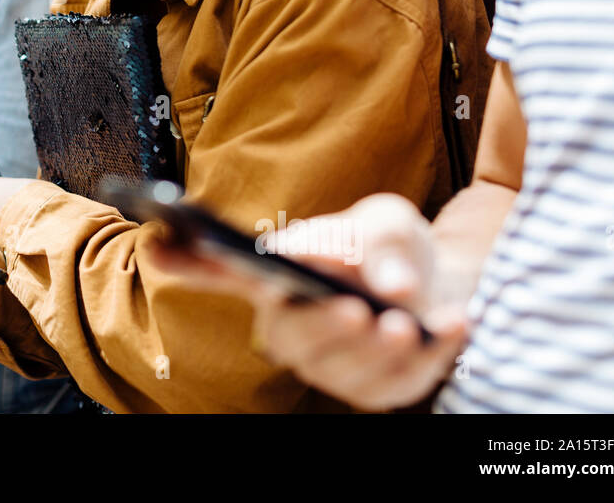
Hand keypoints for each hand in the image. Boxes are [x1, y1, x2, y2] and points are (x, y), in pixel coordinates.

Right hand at [149, 193, 468, 410]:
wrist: (439, 281)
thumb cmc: (389, 246)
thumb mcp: (384, 221)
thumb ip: (370, 239)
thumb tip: (359, 269)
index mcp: (274, 278)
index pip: (219, 272)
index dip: (188, 261)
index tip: (160, 244)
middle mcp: (290, 327)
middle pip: (292, 338)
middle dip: (325, 327)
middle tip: (358, 308)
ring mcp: (330, 366)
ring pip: (344, 370)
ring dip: (380, 348)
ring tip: (410, 321)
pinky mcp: (375, 391)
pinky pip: (397, 385)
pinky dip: (430, 356)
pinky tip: (454, 322)